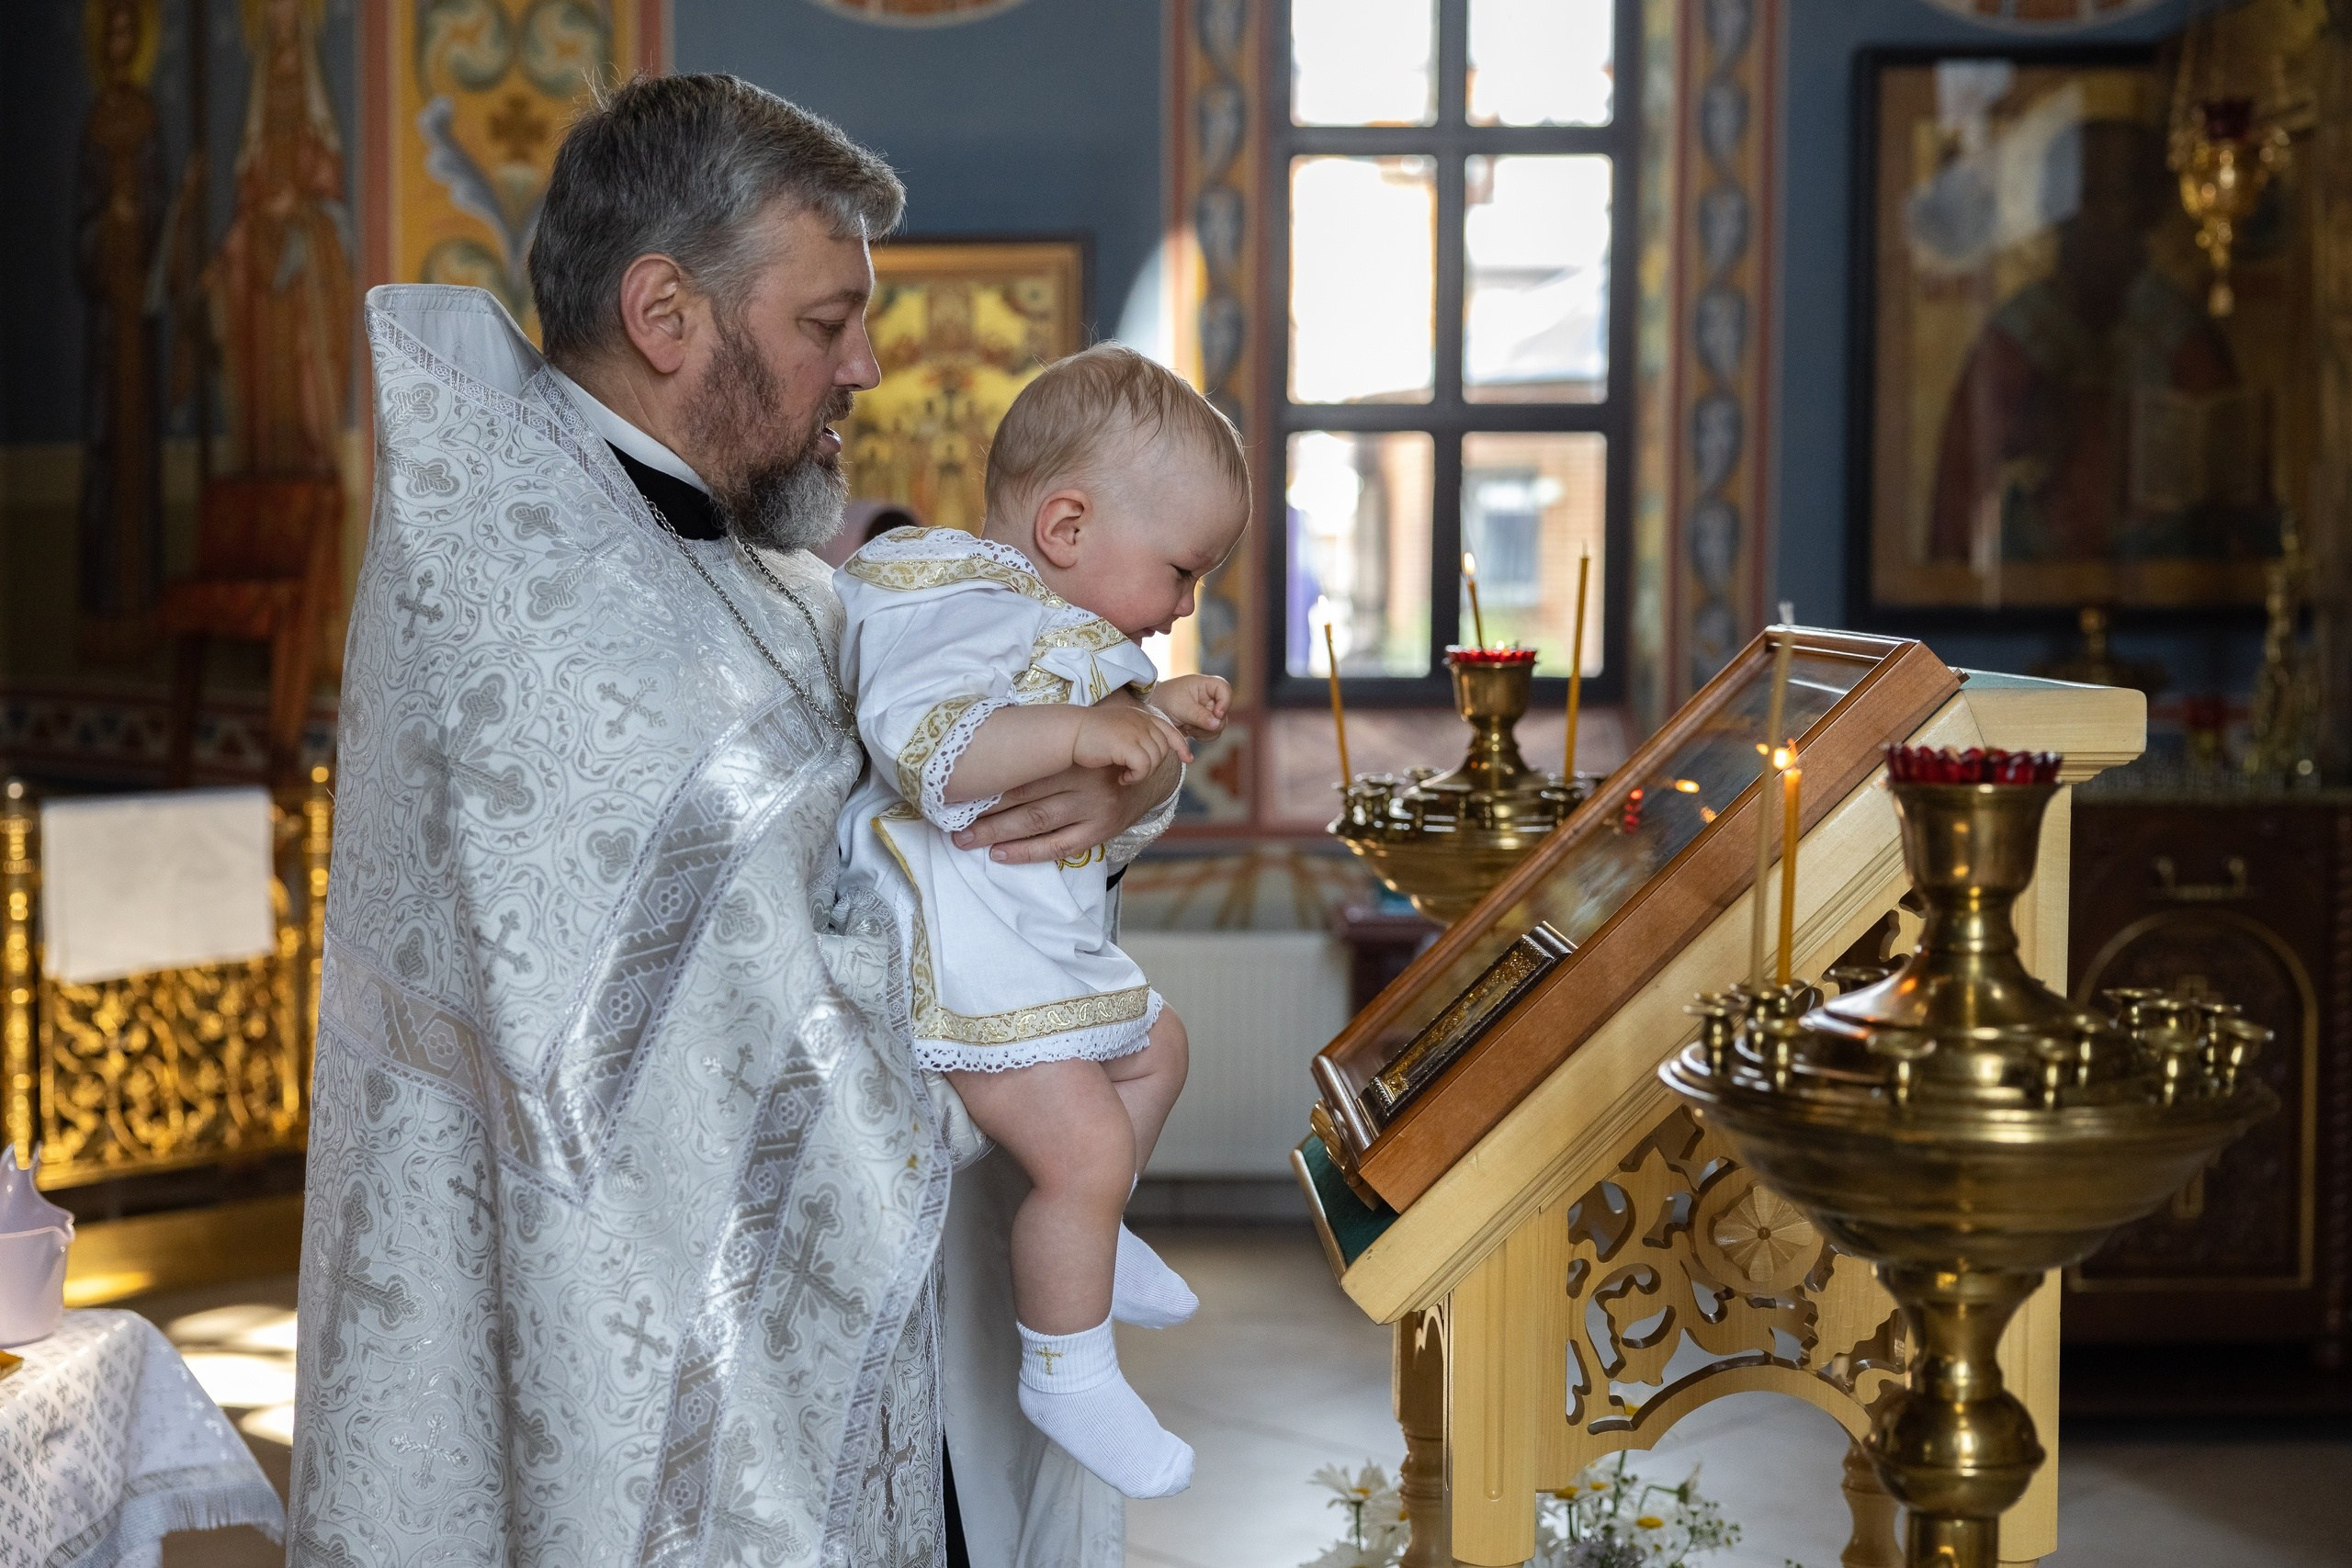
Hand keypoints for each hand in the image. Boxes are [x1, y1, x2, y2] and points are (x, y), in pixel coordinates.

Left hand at [955, 748, 1183, 864]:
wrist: (1158, 768)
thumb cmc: (1110, 743)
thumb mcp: (1089, 726)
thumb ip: (1054, 733)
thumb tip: (998, 731)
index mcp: (1076, 751)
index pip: (1024, 768)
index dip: (989, 780)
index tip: (957, 787)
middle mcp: (1084, 781)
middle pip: (1023, 798)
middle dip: (983, 811)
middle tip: (948, 821)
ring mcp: (1093, 808)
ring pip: (1036, 823)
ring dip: (996, 833)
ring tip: (964, 839)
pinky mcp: (1101, 831)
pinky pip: (1058, 847)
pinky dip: (1026, 852)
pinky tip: (998, 854)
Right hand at [1072, 704, 1190, 782]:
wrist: (1069, 733)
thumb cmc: (1087, 736)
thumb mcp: (1117, 730)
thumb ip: (1136, 735)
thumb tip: (1152, 754)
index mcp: (1140, 715)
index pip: (1169, 729)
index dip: (1180, 745)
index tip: (1187, 759)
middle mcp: (1142, 721)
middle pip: (1163, 750)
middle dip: (1151, 766)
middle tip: (1131, 772)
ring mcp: (1136, 731)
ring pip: (1155, 760)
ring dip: (1141, 773)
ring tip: (1124, 775)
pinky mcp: (1129, 744)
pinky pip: (1144, 768)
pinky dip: (1135, 777)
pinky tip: (1121, 778)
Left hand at [1152, 674, 1230, 737]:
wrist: (1153, 709)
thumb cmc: (1165, 700)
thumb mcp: (1181, 707)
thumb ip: (1200, 716)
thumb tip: (1217, 724)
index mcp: (1206, 685)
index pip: (1225, 689)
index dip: (1225, 702)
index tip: (1216, 714)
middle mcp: (1210, 697)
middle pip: (1224, 712)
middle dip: (1211, 722)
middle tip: (1193, 724)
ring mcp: (1209, 711)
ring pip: (1219, 726)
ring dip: (1204, 731)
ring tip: (1187, 725)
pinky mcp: (1205, 724)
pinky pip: (1212, 734)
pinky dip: (1202, 736)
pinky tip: (1189, 730)